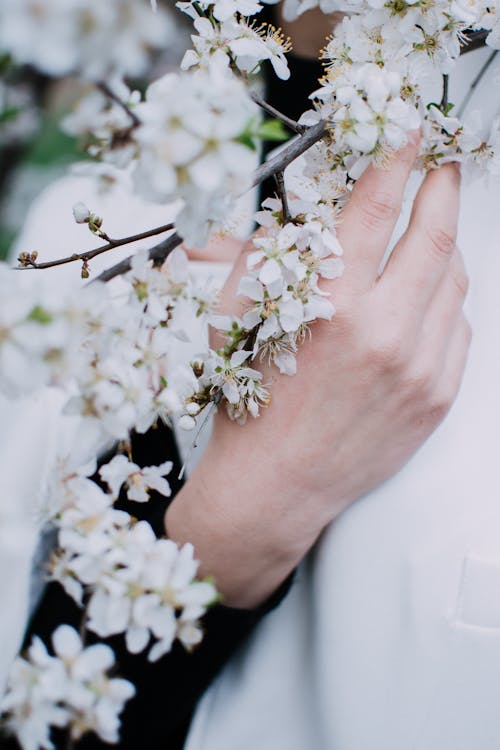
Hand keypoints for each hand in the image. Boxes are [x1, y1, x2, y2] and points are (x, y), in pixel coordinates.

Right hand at [166, 134, 470, 607]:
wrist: (276, 485)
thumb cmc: (251, 402)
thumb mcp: (238, 319)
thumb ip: (270, 253)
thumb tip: (305, 209)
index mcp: (328, 305)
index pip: (375, 207)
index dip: (395, 159)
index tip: (410, 133)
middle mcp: (382, 332)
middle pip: (434, 234)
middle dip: (443, 188)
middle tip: (444, 167)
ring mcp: (419, 366)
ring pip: (455, 280)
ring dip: (445, 248)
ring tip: (428, 238)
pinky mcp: (437, 395)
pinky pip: (460, 328)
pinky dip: (446, 302)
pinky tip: (422, 302)